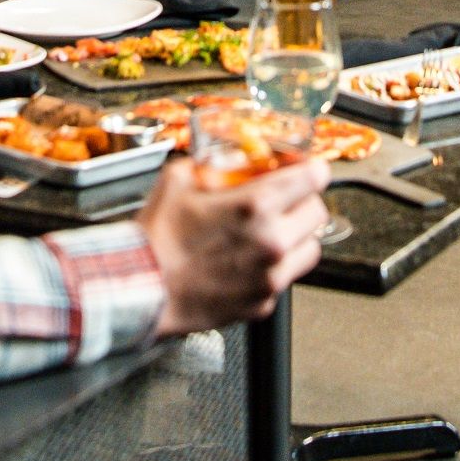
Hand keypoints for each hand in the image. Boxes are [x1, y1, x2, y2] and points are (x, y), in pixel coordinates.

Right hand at [141, 157, 328, 336]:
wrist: (141, 288)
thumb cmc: (156, 239)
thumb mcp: (180, 178)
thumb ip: (214, 162)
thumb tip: (232, 158)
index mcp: (256, 206)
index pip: (314, 177)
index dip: (310, 168)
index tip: (305, 168)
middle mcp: (272, 242)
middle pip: (318, 212)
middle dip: (303, 200)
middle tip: (285, 199)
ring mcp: (270, 276)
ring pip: (310, 248)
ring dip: (296, 235)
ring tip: (270, 231)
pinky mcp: (262, 302)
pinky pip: (285, 277)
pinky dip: (275, 267)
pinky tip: (249, 259)